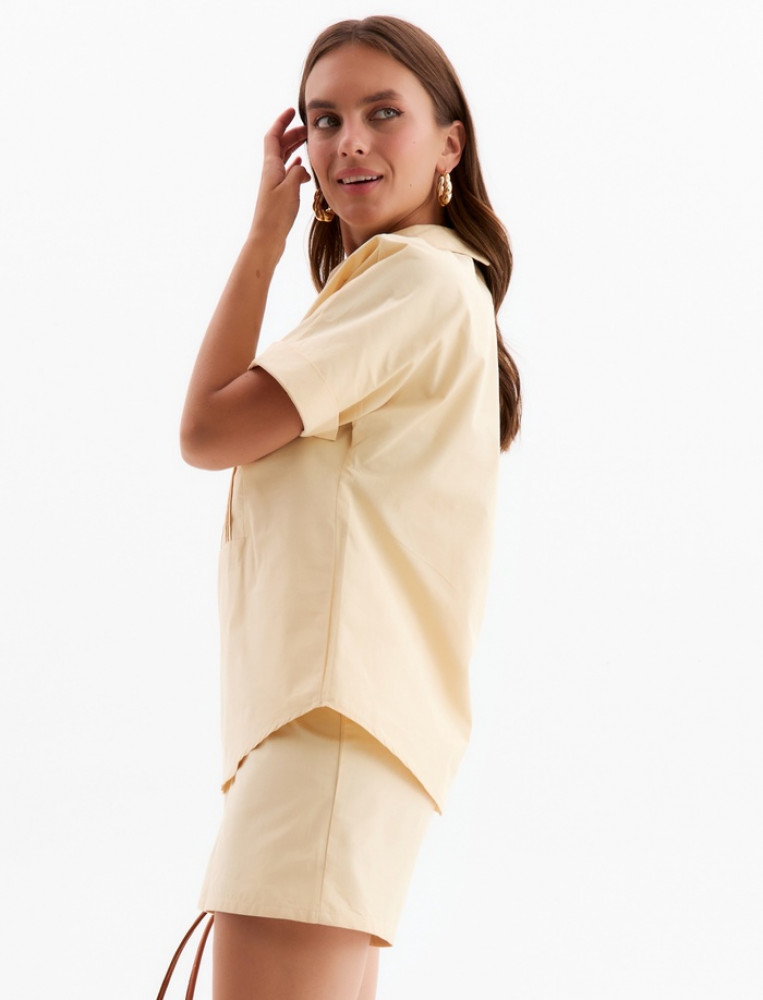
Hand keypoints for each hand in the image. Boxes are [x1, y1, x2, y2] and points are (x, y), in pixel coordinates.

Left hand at [249, 108, 310, 251]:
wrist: (266, 238)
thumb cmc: (275, 215)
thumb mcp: (289, 189)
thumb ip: (296, 173)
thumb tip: (301, 166)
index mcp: (270, 167)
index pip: (274, 136)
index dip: (281, 121)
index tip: (292, 111)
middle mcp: (270, 172)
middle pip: (280, 146)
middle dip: (292, 134)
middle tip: (308, 129)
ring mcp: (274, 184)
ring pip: (284, 159)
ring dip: (295, 149)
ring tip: (309, 145)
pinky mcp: (279, 195)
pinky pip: (287, 174)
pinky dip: (296, 167)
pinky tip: (303, 170)